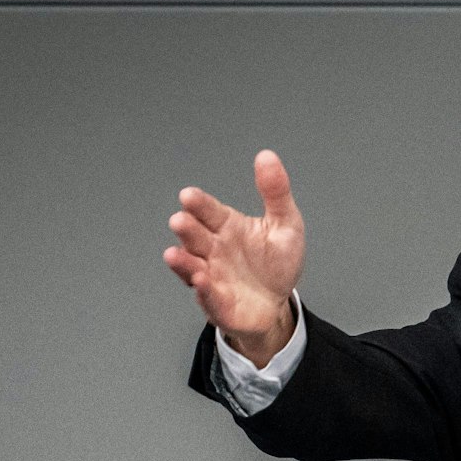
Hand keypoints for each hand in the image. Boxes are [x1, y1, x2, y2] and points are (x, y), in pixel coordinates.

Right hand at [163, 149, 305, 365]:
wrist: (276, 304)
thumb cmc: (275, 264)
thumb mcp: (286, 225)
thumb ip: (275, 192)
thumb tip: (268, 156)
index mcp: (227, 226)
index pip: (209, 211)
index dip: (199, 204)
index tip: (189, 196)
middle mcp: (213, 249)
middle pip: (195, 236)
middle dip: (187, 229)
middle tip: (180, 220)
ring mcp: (212, 276)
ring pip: (191, 266)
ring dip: (183, 261)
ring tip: (174, 254)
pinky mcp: (217, 303)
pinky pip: (207, 296)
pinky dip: (203, 289)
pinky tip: (201, 280)